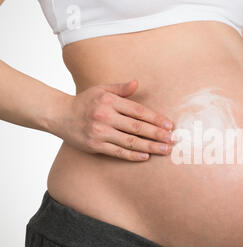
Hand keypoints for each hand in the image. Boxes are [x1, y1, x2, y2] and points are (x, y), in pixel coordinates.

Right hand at [57, 80, 174, 160]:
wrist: (59, 115)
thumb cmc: (85, 101)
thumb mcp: (102, 89)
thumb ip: (121, 88)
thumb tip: (137, 82)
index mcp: (110, 102)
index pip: (138, 111)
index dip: (155, 119)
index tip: (169, 125)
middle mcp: (105, 117)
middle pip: (137, 127)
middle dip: (157, 134)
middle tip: (172, 139)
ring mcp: (100, 132)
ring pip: (130, 141)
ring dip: (149, 147)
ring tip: (164, 150)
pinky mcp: (95, 145)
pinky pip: (117, 152)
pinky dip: (132, 155)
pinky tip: (145, 157)